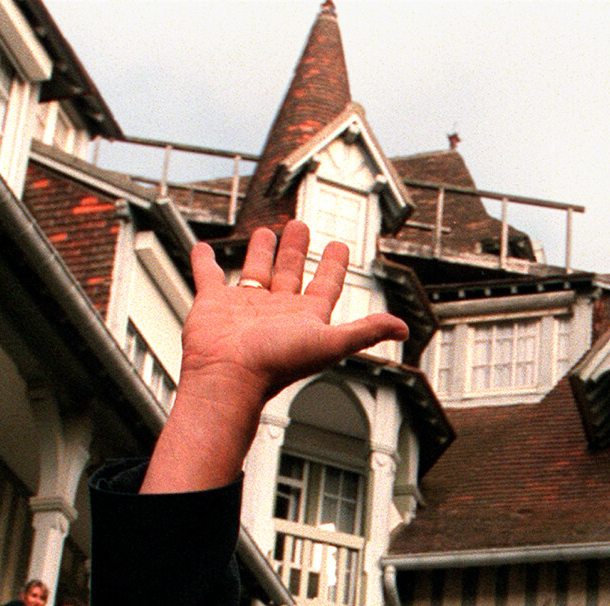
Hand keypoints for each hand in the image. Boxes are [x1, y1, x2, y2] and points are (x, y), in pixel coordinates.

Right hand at [180, 224, 405, 411]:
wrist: (229, 375)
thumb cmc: (276, 363)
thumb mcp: (330, 342)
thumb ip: (365, 331)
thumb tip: (404, 329)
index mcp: (304, 317)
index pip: (325, 285)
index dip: (334, 266)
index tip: (339, 245)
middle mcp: (276, 310)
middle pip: (291, 272)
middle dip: (298, 250)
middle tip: (301, 226)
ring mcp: (244, 306)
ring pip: (256, 270)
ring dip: (262, 252)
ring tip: (266, 231)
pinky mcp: (213, 302)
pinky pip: (208, 276)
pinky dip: (205, 262)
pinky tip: (205, 249)